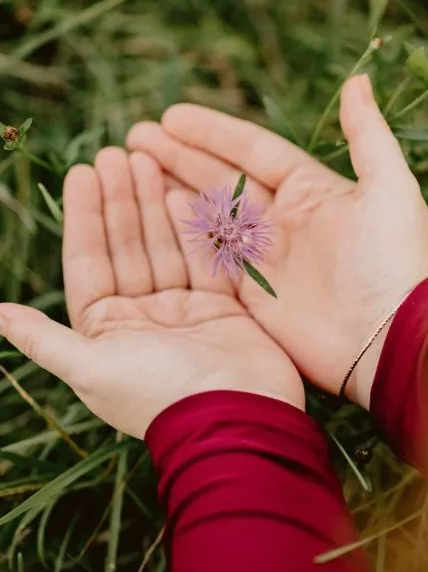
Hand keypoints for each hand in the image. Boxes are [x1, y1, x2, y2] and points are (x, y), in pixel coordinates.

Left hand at [0, 149, 303, 438]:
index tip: (84, 172)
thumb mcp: (93, 370)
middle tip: (117, 152)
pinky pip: (205, 259)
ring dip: (154, 205)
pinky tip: (182, 194)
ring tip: (146, 159)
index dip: (85, 216)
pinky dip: (195, 229)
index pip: (90, 261)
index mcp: (108, 329)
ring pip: (166, 246)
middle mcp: (144, 316)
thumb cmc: (160, 396)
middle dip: (120, 201)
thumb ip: (46, 340)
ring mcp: (185, 309)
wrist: (238, 419)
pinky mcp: (223, 306)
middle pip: (128, 246)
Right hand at [127, 74, 427, 407]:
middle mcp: (284, 220)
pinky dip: (184, 234)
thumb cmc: (393, 261)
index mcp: (312, 191)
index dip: (214, 133)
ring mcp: (266, 258)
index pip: (254, 152)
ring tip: (134, 166)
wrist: (388, 340)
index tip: (172, 116)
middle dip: (181, 156)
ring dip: (174, 189)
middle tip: (138, 136)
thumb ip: (367, 135)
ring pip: (211, 215)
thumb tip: (357, 81)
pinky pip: (211, 257)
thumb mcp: (390, 188)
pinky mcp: (253, 293)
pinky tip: (156, 209)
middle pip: (223, 179)